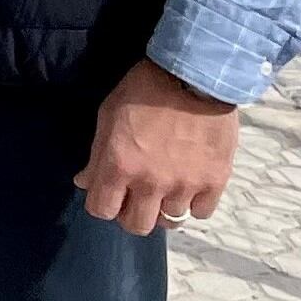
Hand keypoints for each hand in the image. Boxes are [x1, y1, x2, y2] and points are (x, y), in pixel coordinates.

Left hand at [77, 58, 236, 234]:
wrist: (195, 74)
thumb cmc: (144, 89)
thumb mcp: (108, 115)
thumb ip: (97, 155)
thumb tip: (85, 182)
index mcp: (120, 166)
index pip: (102, 210)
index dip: (103, 204)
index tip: (109, 194)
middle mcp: (151, 183)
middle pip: (137, 226)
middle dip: (132, 214)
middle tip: (137, 197)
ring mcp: (185, 185)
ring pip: (171, 220)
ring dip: (165, 206)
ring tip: (167, 187)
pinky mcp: (215, 181)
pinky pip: (202, 212)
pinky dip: (195, 203)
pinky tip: (190, 185)